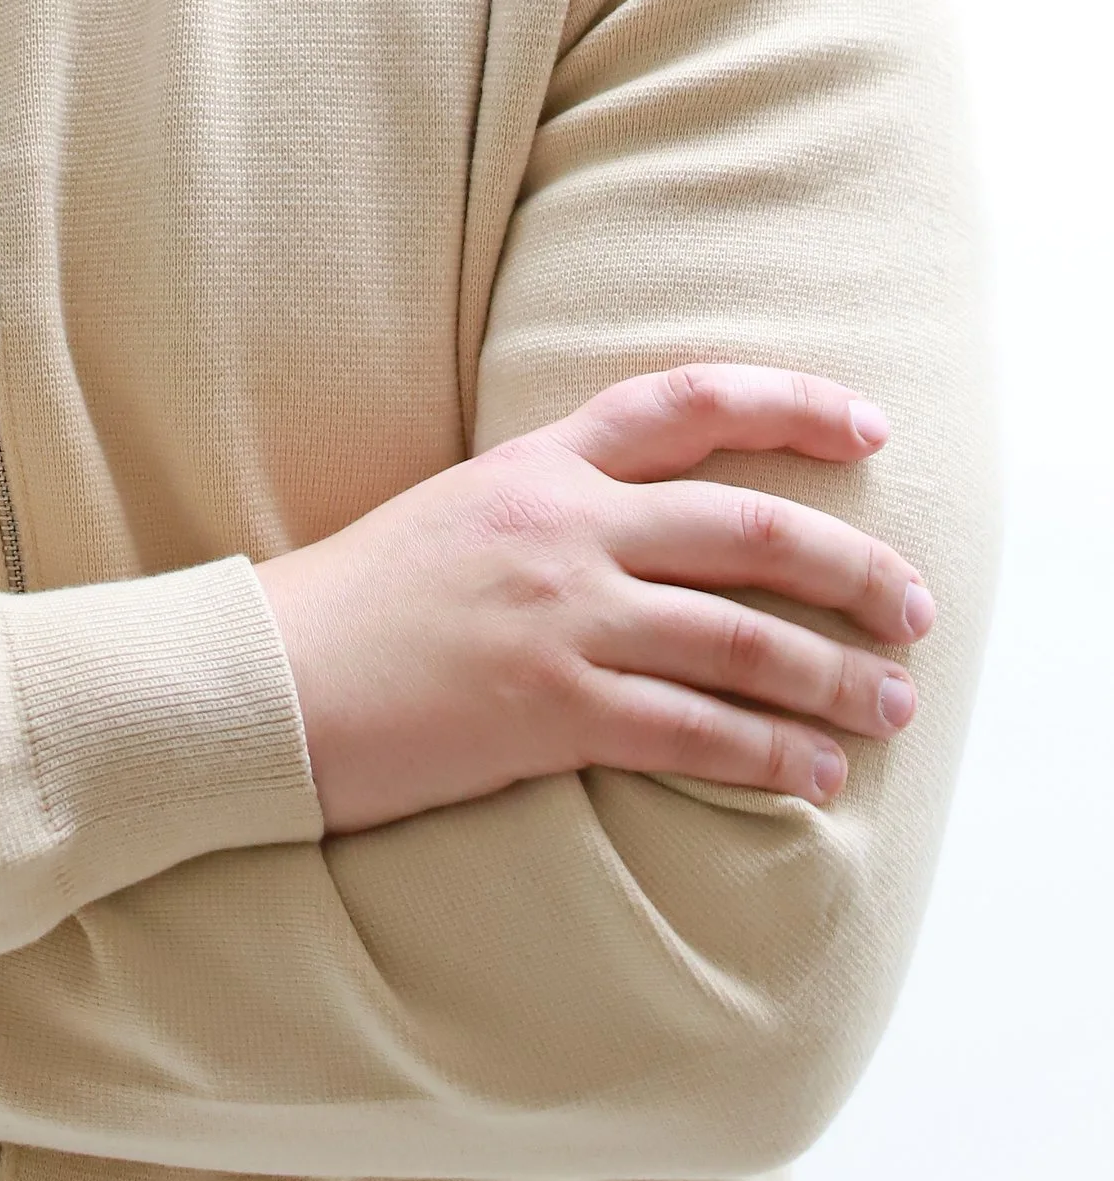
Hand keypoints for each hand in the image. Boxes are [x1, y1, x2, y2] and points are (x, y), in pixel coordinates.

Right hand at [256, 365, 935, 832]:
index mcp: (536, 466)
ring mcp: (560, 617)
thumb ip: (548, 509)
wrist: (267, 677)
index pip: (684, 403)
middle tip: (914, 607)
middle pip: (747, 527)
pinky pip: (695, 732)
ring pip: (741, 637)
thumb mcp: (454, 515)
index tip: (869, 428)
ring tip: (891, 705)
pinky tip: (816, 777)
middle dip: (851, 568)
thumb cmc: (353, 607)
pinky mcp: (551, 709)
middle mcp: (562, 527)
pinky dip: (771, 756)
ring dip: (835, 676)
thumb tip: (641, 536)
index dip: (790, 405)